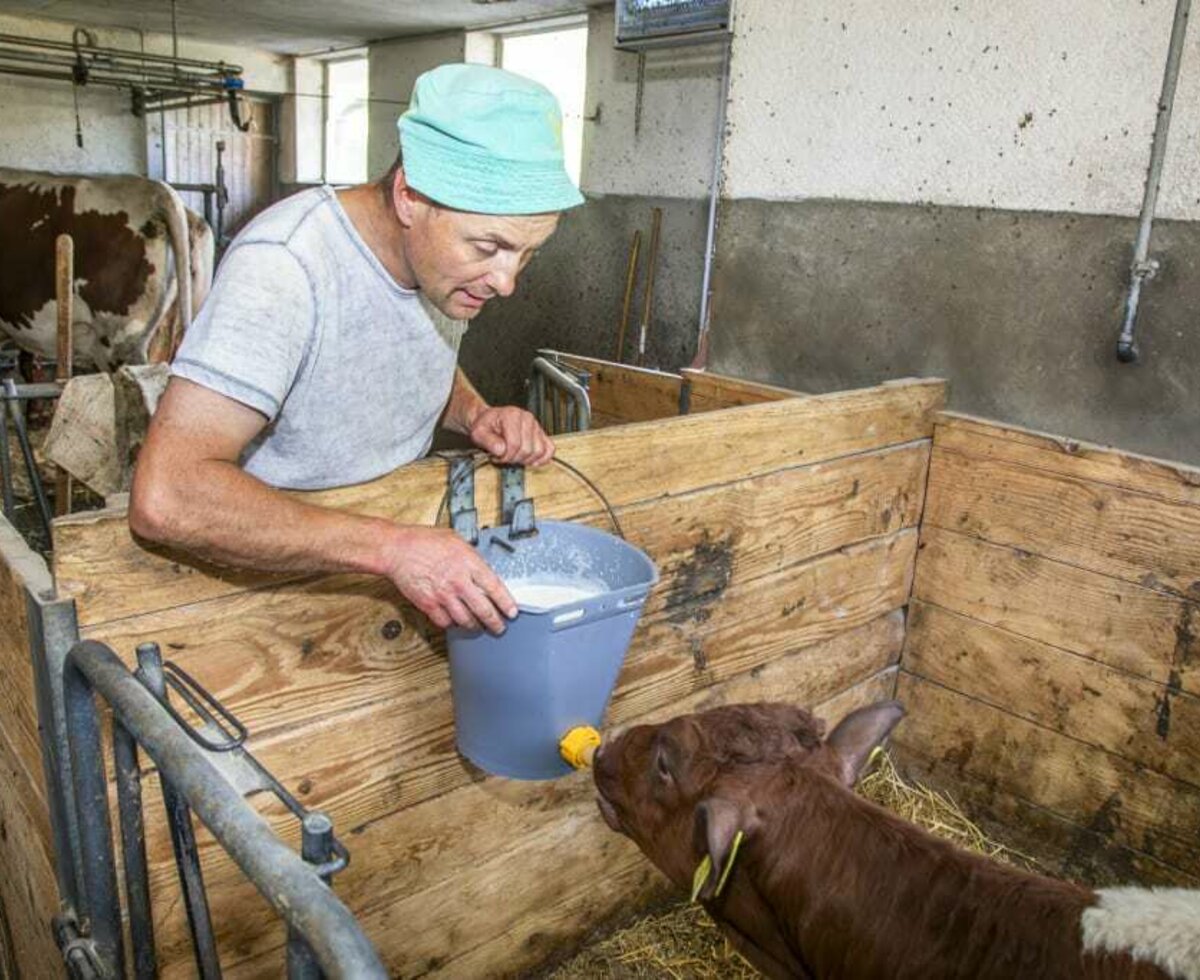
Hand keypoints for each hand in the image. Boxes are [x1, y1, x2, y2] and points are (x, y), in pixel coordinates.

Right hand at [381, 526, 516, 633]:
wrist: (397, 549)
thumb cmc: (423, 541)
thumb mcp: (457, 541)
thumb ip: (472, 558)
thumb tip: (484, 570)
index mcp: (468, 563)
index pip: (495, 588)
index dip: (506, 603)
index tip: (511, 611)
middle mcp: (458, 581)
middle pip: (484, 610)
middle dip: (495, 623)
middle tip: (499, 627)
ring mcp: (443, 595)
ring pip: (466, 620)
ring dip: (475, 626)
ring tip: (478, 626)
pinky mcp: (428, 604)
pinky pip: (445, 622)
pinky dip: (452, 624)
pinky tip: (455, 620)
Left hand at [468, 406, 554, 466]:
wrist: (490, 420)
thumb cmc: (486, 426)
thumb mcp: (478, 432)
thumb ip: (488, 441)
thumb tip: (501, 450)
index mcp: (512, 415)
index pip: (515, 444)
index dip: (505, 456)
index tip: (497, 457)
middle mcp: (527, 418)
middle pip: (527, 450)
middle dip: (514, 459)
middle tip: (504, 457)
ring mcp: (536, 426)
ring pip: (539, 451)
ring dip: (526, 460)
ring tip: (514, 456)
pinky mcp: (541, 433)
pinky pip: (549, 449)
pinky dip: (542, 458)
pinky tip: (530, 460)